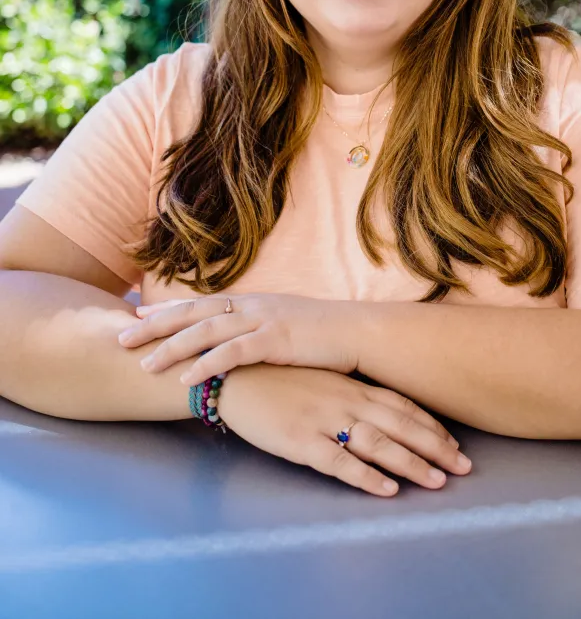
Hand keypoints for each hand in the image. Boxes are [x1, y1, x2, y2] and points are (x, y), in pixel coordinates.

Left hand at [117, 292, 358, 384]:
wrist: (360, 333)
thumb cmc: (325, 337)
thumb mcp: (286, 326)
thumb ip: (260, 331)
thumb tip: (239, 344)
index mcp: (253, 302)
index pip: (201, 303)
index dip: (168, 309)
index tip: (137, 314)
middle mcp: (252, 305)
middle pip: (193, 313)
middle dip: (155, 326)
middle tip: (121, 337)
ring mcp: (263, 320)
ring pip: (206, 332)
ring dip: (172, 347)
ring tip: (144, 364)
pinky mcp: (275, 339)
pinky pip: (233, 353)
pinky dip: (206, 364)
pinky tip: (185, 377)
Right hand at [218, 364, 472, 496]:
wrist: (236, 375)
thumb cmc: (280, 377)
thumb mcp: (322, 377)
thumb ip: (351, 391)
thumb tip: (382, 409)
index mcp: (351, 385)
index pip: (402, 406)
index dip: (432, 426)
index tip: (456, 445)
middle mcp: (345, 401)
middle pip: (400, 425)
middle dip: (435, 447)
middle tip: (464, 467)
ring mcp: (324, 420)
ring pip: (378, 444)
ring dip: (411, 464)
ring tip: (437, 481)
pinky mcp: (301, 441)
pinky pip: (339, 462)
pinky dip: (366, 477)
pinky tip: (387, 490)